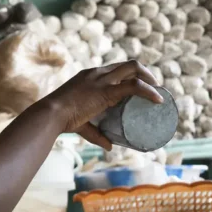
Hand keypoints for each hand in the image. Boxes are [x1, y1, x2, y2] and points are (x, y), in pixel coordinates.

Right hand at [41, 61, 162, 149]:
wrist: (52, 114)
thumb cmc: (62, 119)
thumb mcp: (82, 124)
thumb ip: (96, 134)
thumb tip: (109, 146)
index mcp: (90, 75)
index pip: (115, 68)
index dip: (130, 75)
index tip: (140, 85)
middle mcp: (97, 73)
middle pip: (127, 65)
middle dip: (144, 73)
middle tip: (154, 88)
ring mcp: (102, 80)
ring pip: (133, 69)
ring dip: (149, 78)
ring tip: (159, 93)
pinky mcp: (106, 91)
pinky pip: (134, 86)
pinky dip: (148, 91)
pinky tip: (158, 99)